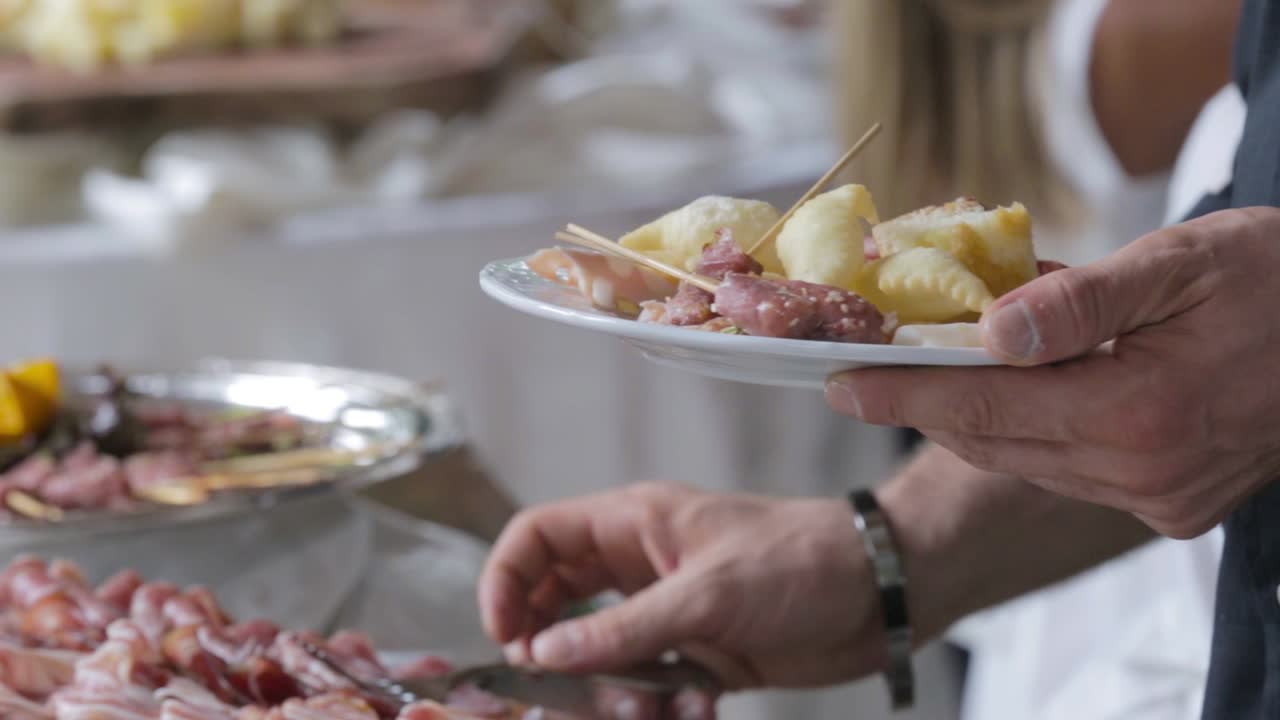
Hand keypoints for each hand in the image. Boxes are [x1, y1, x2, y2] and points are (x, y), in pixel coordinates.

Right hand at [477, 483, 898, 717]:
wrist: (881, 592)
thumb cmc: (801, 561)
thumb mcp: (708, 594)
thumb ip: (623, 627)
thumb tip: (544, 653)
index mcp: (635, 525)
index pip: (540, 537)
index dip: (507, 580)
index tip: (506, 637)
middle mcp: (642, 566)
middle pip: (557, 603)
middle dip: (554, 649)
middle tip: (563, 687)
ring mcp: (668, 612)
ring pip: (602, 655)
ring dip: (615, 688)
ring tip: (650, 703)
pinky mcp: (698, 656)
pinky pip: (651, 686)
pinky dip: (662, 705)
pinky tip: (700, 705)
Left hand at [825, 207, 1279, 537]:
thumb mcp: (1185, 260)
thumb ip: (1082, 300)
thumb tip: (989, 329)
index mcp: (1141, 412)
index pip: (984, 407)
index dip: (902, 394)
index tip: (839, 381)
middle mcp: (1145, 473)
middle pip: (995, 442)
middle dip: (925, 406)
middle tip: (868, 369)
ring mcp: (1161, 498)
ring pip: (1028, 461)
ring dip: (978, 419)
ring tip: (933, 372)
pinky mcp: (1174, 506)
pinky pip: (1069, 471)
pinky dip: (1031, 433)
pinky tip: (1018, 392)